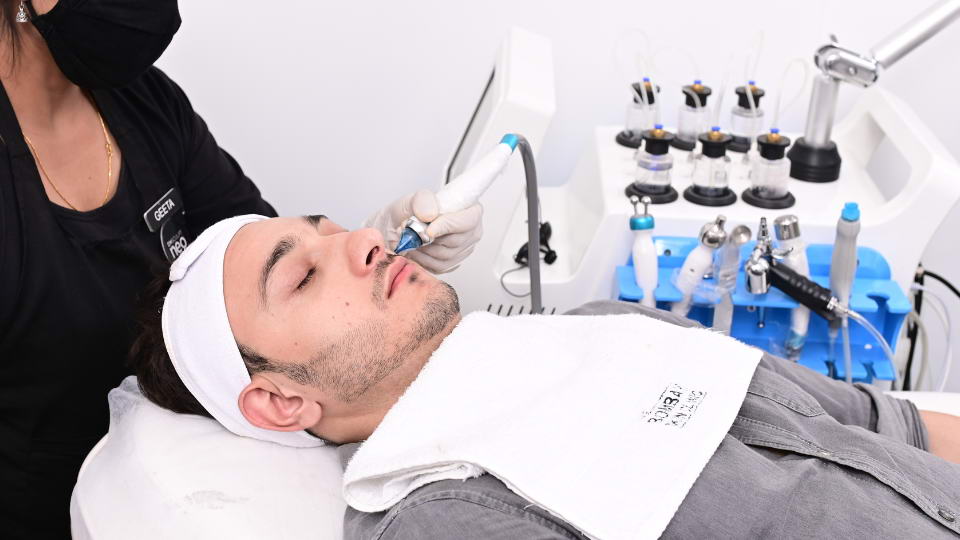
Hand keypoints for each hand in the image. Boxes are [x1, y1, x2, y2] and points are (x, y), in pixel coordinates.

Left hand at [364, 189, 482, 273]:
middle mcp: (470, 231)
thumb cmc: (408, 212)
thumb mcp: (411, 199)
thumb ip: (422, 201)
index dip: (449, 226)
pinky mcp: (451, 264)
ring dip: (422, 248)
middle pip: (455, 241)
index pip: (468, 221)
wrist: (395, 228)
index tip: (429, 229)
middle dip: (428, 237)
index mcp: (469, 209)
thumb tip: (430, 214)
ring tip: (410, 238)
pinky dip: (421, 259)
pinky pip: (438, 267)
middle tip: (410, 230)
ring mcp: (462, 250)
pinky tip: (414, 249)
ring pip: (445, 255)